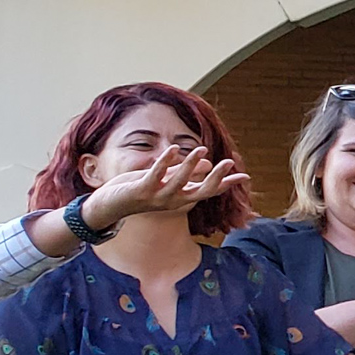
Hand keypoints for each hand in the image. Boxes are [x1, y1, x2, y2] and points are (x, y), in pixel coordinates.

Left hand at [80, 146, 248, 229]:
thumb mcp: (165, 182)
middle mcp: (174, 201)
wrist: (110, 206)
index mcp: (181, 198)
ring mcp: (158, 197)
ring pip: (180, 182)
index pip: (210, 191)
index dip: (227, 184)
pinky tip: (173, 148)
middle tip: (229, 162)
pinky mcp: (142, 190)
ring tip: (201, 149)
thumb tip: (205, 163)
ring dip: (191, 165)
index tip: (245, 176)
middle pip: (201, 191)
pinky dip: (165, 161)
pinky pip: (156, 174)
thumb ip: (182, 173)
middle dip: (216, 177)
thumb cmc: (139, 191)